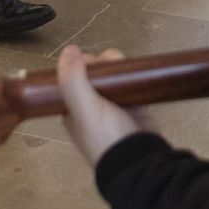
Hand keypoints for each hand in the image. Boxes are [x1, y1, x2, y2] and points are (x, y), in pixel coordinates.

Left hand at [57, 46, 151, 166]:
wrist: (139, 158)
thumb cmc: (106, 137)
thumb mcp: (84, 109)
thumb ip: (73, 81)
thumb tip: (69, 50)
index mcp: (72, 107)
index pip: (72, 74)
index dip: (81, 63)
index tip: (92, 62)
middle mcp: (90, 104)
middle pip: (95, 70)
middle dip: (104, 64)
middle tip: (112, 72)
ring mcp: (112, 104)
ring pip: (114, 74)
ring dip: (120, 68)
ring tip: (126, 76)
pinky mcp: (132, 104)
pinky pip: (130, 82)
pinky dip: (133, 77)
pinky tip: (136, 77)